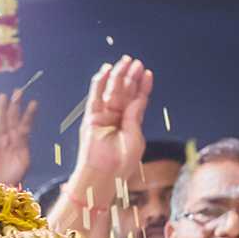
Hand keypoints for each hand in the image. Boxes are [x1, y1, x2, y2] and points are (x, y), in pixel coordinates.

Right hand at [0, 89, 35, 185]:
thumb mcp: (25, 162)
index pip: (25, 124)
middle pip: (12, 119)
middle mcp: (9, 139)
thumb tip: (25, 133)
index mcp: (20, 142)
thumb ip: (25, 147)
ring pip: (0, 122)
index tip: (33, 103)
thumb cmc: (14, 177)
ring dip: (2, 109)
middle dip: (15, 105)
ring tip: (3, 97)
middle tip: (17, 92)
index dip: (28, 114)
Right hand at [71, 57, 151, 187]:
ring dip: (118, 76)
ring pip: (111, 91)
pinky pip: (95, 96)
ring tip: (125, 62)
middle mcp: (117, 117)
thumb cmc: (121, 163)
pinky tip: (105, 71)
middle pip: (125, 92)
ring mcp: (104, 116)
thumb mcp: (136, 137)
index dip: (142, 86)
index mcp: (130, 123)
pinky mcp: (91, 117)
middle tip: (136, 62)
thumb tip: (138, 98)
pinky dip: (99, 83)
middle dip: (131, 77)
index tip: (147, 73)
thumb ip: (136, 116)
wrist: (104, 175)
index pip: (137, 100)